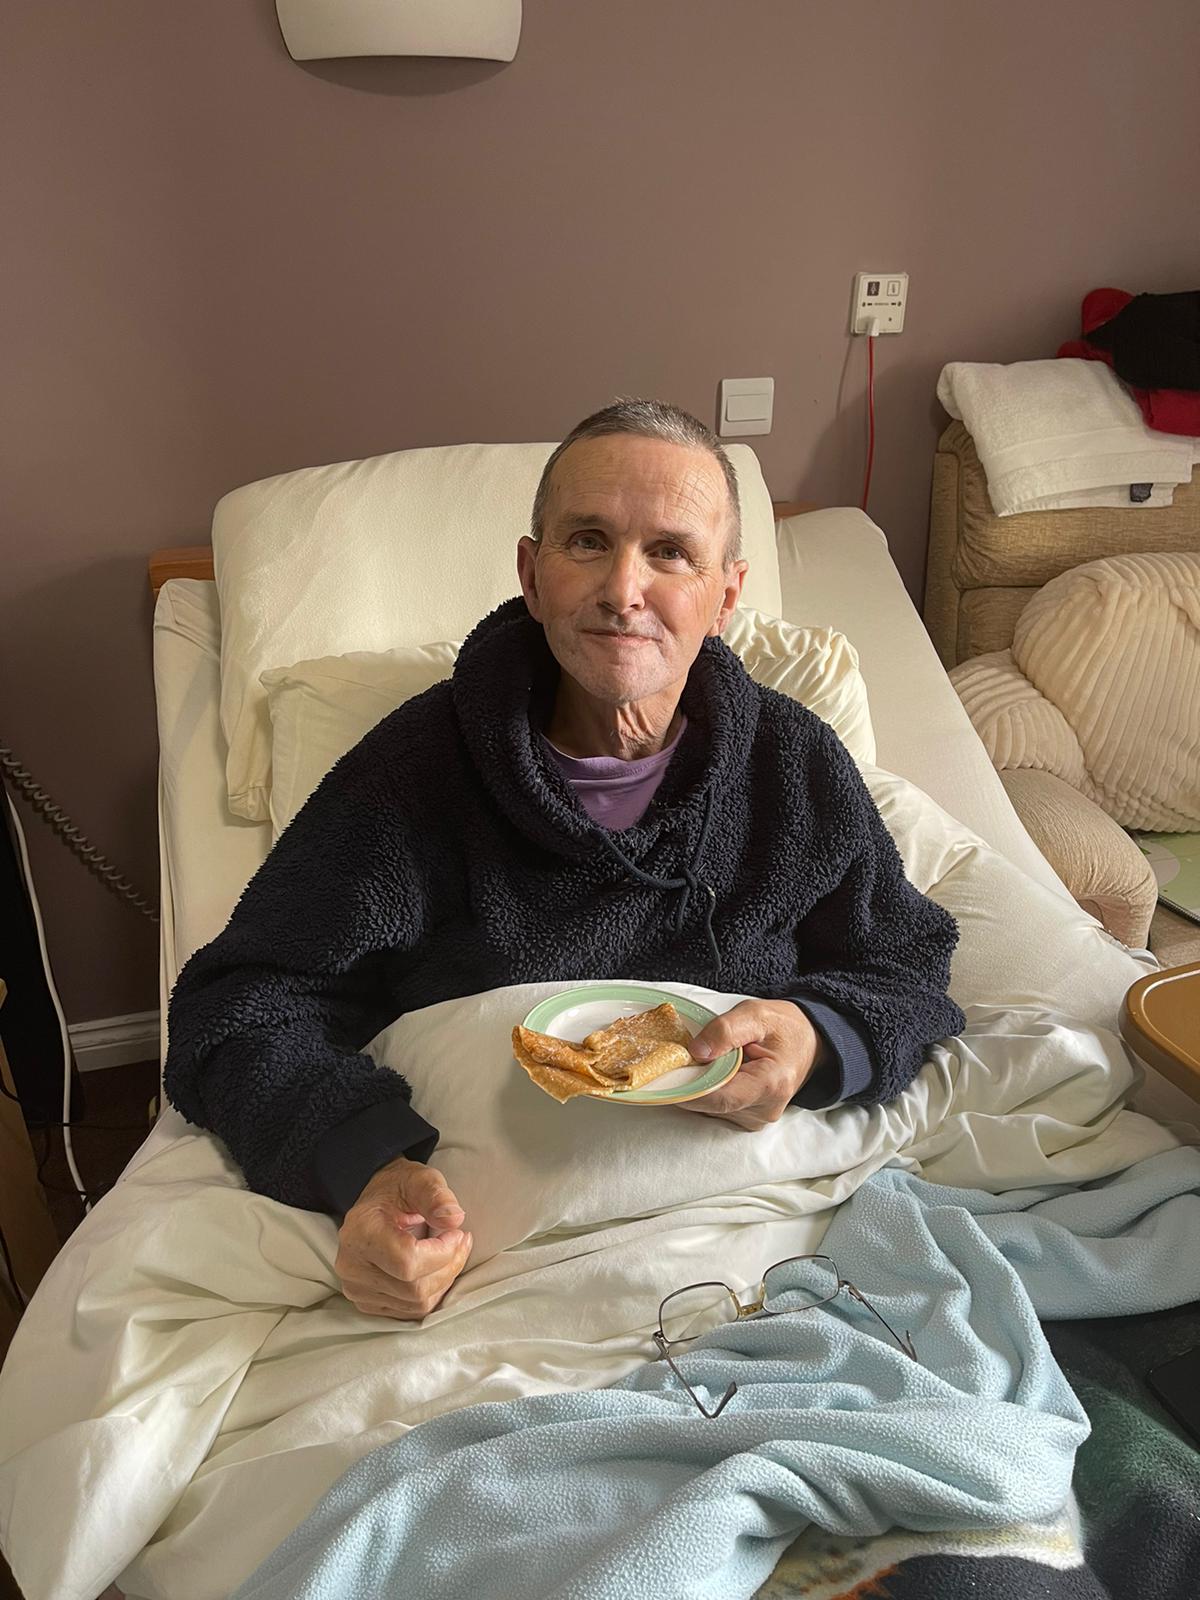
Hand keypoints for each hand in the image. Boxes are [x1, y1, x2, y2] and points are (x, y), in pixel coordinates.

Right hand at [335, 1155, 471, 1319]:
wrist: (376, 1203)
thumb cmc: (397, 1189)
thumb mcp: (419, 1179)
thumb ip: (436, 1195)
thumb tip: (454, 1219)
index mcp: (360, 1231)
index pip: (408, 1261)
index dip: (442, 1253)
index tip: (457, 1233)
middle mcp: (351, 1265)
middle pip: (414, 1288)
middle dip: (448, 1267)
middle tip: (461, 1242)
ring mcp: (356, 1288)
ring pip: (416, 1303)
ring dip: (443, 1280)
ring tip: (451, 1252)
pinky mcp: (366, 1302)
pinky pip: (410, 1310)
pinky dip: (431, 1292)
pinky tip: (437, 1268)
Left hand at [679, 999, 822, 1130]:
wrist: (807, 1042)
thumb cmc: (782, 1027)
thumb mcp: (755, 1014)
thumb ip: (725, 1030)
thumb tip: (695, 1052)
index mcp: (771, 1084)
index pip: (720, 1098)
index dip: (689, 1090)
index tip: (664, 1078)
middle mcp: (764, 1109)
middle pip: (712, 1106)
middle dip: (687, 1086)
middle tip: (667, 1064)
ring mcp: (756, 1118)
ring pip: (710, 1110)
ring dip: (696, 1088)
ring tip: (691, 1064)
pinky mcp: (748, 1119)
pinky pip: (716, 1110)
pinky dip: (705, 1092)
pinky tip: (705, 1074)